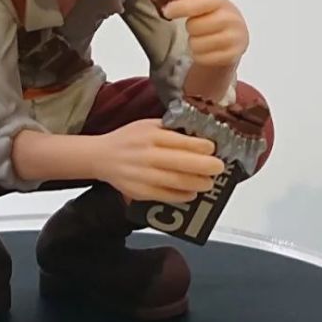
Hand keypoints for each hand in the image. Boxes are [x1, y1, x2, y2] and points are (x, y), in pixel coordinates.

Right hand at [93, 119, 224, 203]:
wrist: (101, 157)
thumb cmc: (129, 139)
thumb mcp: (147, 125)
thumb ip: (171, 129)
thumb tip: (200, 136)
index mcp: (151, 135)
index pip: (181, 141)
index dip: (202, 146)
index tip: (213, 148)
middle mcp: (147, 155)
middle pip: (182, 163)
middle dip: (206, 166)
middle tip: (219, 167)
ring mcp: (143, 175)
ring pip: (176, 182)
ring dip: (198, 184)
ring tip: (208, 182)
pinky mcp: (140, 192)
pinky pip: (166, 196)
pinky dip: (182, 196)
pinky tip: (192, 193)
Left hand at [162, 0, 248, 69]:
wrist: (236, 35)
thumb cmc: (213, 16)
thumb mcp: (201, 1)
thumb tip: (163, 0)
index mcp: (220, 3)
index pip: (198, 4)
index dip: (179, 7)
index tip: (167, 11)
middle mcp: (231, 19)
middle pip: (193, 27)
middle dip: (190, 28)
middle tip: (197, 28)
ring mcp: (234, 39)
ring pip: (196, 45)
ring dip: (194, 44)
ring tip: (203, 38)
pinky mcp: (232, 56)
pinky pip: (202, 59)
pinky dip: (199, 56)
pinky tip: (207, 49)